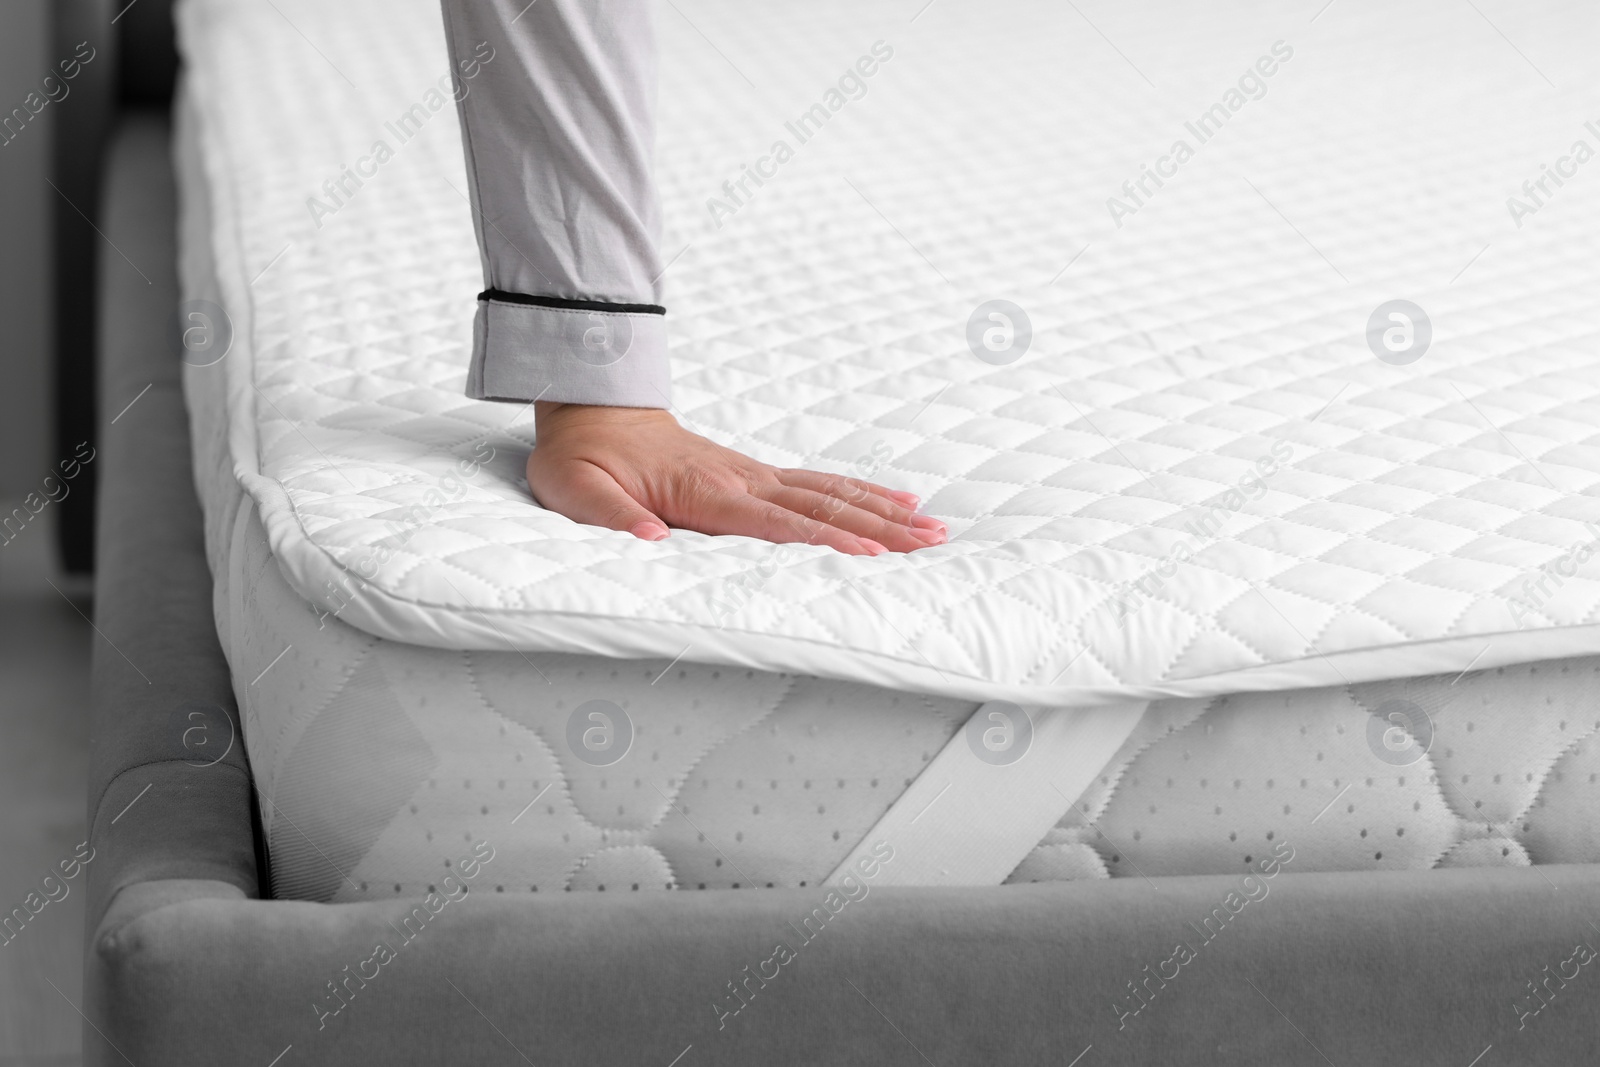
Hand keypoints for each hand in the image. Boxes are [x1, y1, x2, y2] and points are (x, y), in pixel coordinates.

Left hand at [525, 403, 946, 554]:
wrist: (592, 409)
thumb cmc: (582, 458)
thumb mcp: (576, 490)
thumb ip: (613, 516)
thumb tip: (649, 541)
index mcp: (703, 492)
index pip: (775, 522)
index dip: (824, 541)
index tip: (870, 556)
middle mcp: (740, 480)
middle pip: (823, 506)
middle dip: (881, 527)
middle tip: (932, 543)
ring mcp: (753, 473)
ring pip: (831, 491)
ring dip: (885, 510)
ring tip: (934, 526)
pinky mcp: (756, 473)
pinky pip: (820, 482)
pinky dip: (863, 491)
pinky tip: (899, 499)